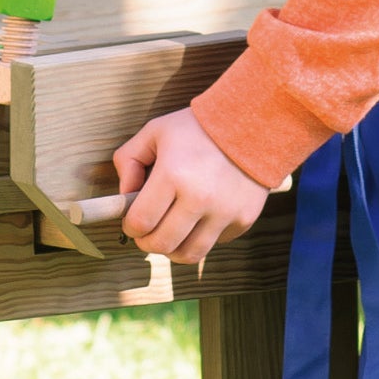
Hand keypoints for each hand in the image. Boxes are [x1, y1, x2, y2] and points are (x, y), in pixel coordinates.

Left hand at [113, 107, 267, 264]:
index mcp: (173, 174)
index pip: (141, 222)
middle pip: (162, 244)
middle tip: (148, 233)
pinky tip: (200, 217)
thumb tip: (124, 196)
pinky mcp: (244, 219)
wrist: (254, 124)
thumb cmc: (199, 127)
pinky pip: (215, 243)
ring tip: (171, 233)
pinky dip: (203, 236)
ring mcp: (224, 211)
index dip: (131, 228)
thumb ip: (129, 160)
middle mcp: (199, 197)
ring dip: (173, 249)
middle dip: (147, 242)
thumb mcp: (155, 131)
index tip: (133, 223)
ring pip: (189, 254)